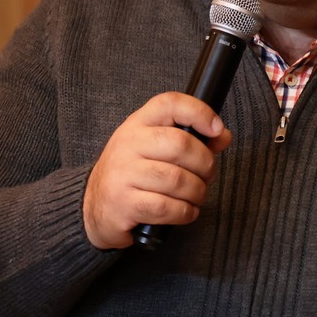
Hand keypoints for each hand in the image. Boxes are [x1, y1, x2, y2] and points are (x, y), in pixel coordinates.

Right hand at [81, 93, 233, 248]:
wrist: (93, 207)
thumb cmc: (132, 173)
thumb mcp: (155, 148)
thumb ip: (191, 139)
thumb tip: (222, 135)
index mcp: (138, 124)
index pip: (170, 103)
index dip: (199, 112)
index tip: (215, 129)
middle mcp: (128, 144)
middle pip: (181, 144)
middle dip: (205, 164)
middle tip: (206, 176)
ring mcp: (123, 174)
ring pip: (177, 180)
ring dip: (197, 192)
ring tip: (195, 196)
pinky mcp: (124, 203)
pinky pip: (167, 207)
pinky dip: (185, 212)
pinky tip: (185, 211)